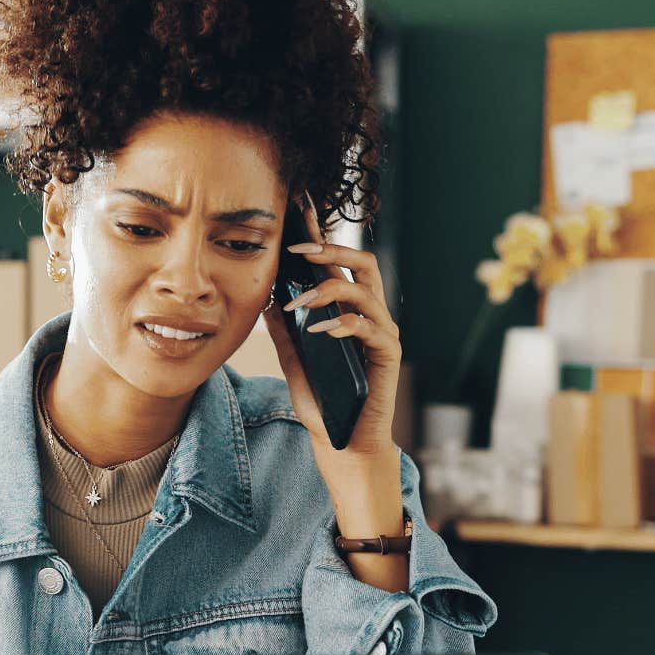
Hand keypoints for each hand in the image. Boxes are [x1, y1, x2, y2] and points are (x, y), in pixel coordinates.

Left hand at [260, 192, 402, 460]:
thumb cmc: (325, 403)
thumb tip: (265, 299)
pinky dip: (343, 324)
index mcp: (348, 312)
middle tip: (297, 250)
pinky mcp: (389, 356)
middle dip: (330, 248)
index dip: (319, 235)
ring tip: (301, 302)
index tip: (298, 209)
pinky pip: (370, 328)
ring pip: (366, 289)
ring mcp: (382, 334)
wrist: (344, 445)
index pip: (336, 264)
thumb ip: (285, 331)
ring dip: (329, 288)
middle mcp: (370, 316)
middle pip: (362, 262)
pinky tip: (319, 331)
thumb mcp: (295, 362)